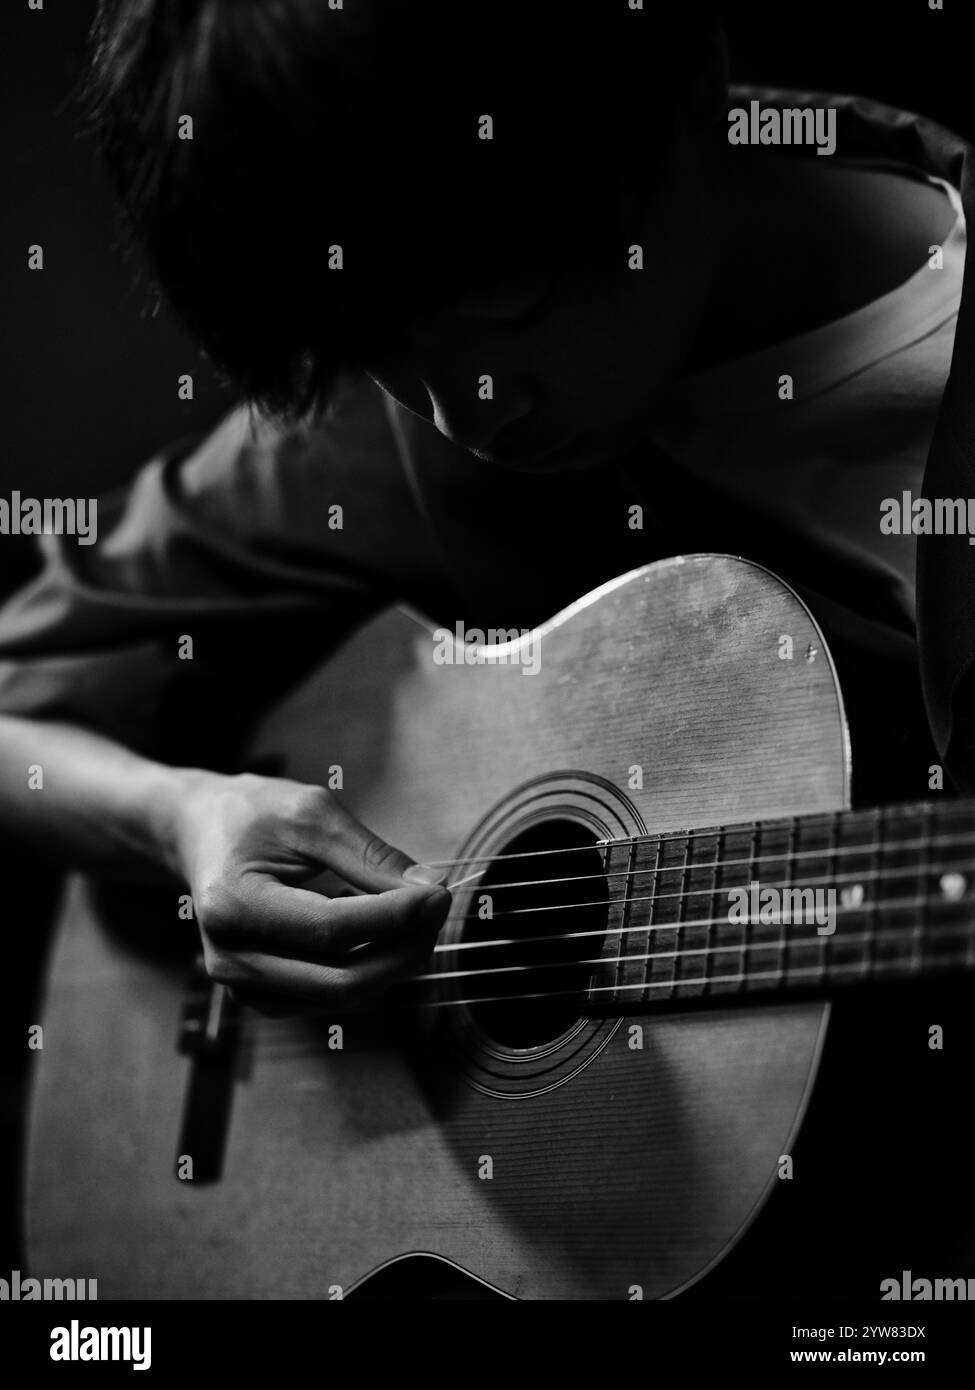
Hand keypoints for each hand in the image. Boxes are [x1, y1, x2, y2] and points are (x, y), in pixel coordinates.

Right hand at [172, 771, 449, 1012]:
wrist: (201, 833)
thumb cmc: (252, 815)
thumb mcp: (311, 813)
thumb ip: (370, 855)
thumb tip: (429, 889)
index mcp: (232, 906)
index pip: (331, 930)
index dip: (394, 916)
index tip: (439, 892)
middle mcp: (231, 958)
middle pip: (343, 980)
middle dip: (404, 949)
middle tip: (437, 907)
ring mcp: (244, 985)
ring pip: (345, 995)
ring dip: (393, 959)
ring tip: (413, 912)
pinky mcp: (264, 995)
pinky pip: (333, 995)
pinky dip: (368, 965)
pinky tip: (378, 928)